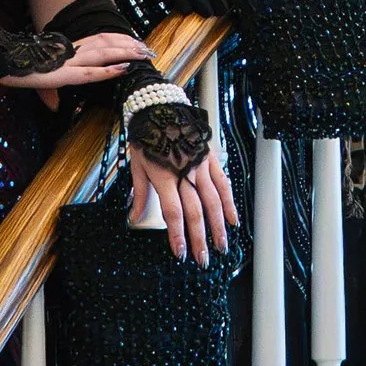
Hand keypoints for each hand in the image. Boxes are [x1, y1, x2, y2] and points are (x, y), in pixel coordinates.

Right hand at [0, 27, 144, 91]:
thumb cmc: (16, 67)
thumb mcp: (37, 79)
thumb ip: (50, 90)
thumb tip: (55, 106)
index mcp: (67, 49)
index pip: (99, 39)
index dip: (118, 39)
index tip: (136, 40)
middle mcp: (70, 51)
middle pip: (106, 42)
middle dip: (129, 44)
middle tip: (149, 48)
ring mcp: (67, 61)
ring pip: (103, 53)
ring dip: (125, 53)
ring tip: (143, 55)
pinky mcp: (62, 74)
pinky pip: (89, 72)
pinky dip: (107, 71)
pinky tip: (122, 70)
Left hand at [129, 143, 239, 260]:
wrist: (161, 107)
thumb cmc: (147, 135)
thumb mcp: (137, 164)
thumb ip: (139, 193)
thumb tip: (133, 218)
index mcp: (164, 176)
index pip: (173, 212)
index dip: (177, 235)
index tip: (180, 253)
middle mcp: (185, 172)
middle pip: (195, 211)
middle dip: (199, 238)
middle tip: (202, 259)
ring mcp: (201, 166)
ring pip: (213, 201)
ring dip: (218, 227)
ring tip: (220, 246)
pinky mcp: (211, 160)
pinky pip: (223, 184)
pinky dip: (229, 204)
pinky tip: (233, 220)